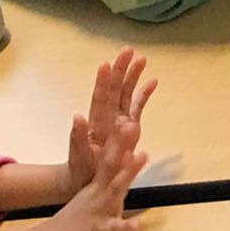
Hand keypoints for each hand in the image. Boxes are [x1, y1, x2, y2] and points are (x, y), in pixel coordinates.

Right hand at [38, 119, 145, 230]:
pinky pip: (116, 227)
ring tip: (142, 155)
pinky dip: (126, 226)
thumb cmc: (78, 217)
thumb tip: (124, 157)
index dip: (119, 137)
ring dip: (129, 172)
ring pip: (116, 188)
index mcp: (98, 182)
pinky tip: (138, 225)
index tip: (128, 117)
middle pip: (112, 163)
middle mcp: (100, 190)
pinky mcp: (102, 230)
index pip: (109, 155)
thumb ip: (108, 176)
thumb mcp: (93, 193)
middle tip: (132, 123)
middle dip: (123, 144)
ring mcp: (101, 208)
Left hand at [62, 49, 154, 203]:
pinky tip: (152, 81)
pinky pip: (138, 106)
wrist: (87, 179)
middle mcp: (108, 116)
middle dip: (121, 70)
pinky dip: (144, 94)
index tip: (106, 64)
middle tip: (128, 51)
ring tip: (142, 59)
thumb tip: (77, 117)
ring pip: (126, 93)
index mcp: (95, 122)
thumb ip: (78, 138)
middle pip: (115, 88)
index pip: (100, 97)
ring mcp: (119, 120)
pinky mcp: (130, 127)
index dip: (102, 81)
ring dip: (133, 76)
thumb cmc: (81, 167)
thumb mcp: (79, 156)